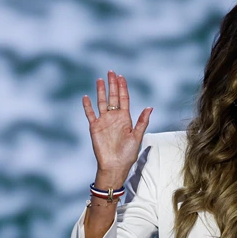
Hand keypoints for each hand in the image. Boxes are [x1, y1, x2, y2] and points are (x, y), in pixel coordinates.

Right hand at [82, 70, 151, 187]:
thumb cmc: (127, 154)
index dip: (122, 87)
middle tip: (111, 72)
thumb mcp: (137, 136)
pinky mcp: (94, 127)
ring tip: (100, 80)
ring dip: (101, 91)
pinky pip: (90, 114)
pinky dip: (87, 106)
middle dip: (112, 84)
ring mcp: (104, 121)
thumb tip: (150, 107)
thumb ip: (142, 122)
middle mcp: (114, 117)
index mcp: (125, 118)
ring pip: (102, 102)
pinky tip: (86, 97)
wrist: (114, 166)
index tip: (121, 76)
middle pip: (113, 97)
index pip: (124, 99)